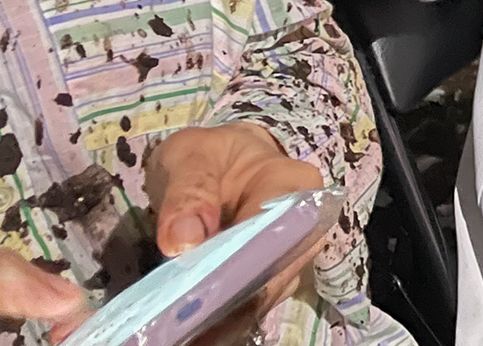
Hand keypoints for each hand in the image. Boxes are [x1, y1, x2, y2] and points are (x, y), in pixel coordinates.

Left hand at [147, 124, 326, 342]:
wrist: (224, 167)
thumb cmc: (212, 156)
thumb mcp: (192, 154)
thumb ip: (188, 190)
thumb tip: (182, 243)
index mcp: (295, 187)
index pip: (276, 232)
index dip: (240, 264)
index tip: (196, 292)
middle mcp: (304, 231)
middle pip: (272, 276)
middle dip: (226, 304)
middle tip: (178, 327)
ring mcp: (287, 262)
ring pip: (259, 301)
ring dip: (220, 322)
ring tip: (179, 337)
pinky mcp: (265, 284)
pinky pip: (245, 310)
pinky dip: (216, 325)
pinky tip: (187, 336)